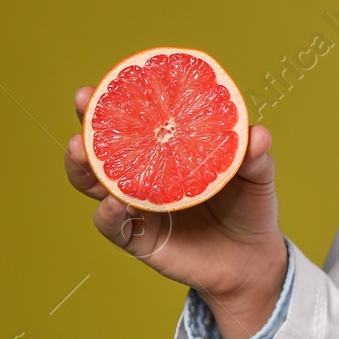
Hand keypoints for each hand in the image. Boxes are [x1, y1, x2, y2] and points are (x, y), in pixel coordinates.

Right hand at [64, 85, 288, 338]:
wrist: (252, 260)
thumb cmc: (250, 208)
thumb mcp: (257, 177)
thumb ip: (255, 156)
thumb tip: (256, 134)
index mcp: (170, 153)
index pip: (140, 122)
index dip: (121, 101)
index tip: (110, 78)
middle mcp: (146, 177)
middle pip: (106, 148)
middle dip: (90, 122)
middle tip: (85, 100)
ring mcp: (138, 209)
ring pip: (96, 186)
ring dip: (83, 166)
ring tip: (81, 148)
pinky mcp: (140, 240)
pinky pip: (115, 228)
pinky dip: (108, 215)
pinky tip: (112, 203)